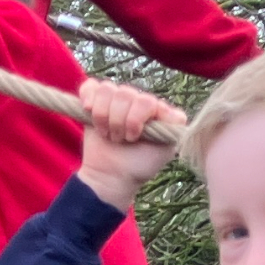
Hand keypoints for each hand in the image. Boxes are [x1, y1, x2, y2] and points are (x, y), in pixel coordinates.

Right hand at [76, 78, 179, 211]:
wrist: (110, 177)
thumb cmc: (139, 167)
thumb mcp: (164, 151)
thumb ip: (174, 129)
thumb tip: (176, 113)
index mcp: (157, 111)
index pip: (147, 100)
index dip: (136, 119)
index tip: (133, 138)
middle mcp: (138, 102)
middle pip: (125, 93)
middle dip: (118, 121)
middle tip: (119, 140)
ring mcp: (118, 100)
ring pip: (107, 90)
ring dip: (103, 115)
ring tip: (107, 134)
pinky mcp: (96, 101)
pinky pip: (91, 86)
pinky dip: (88, 97)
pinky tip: (89, 110)